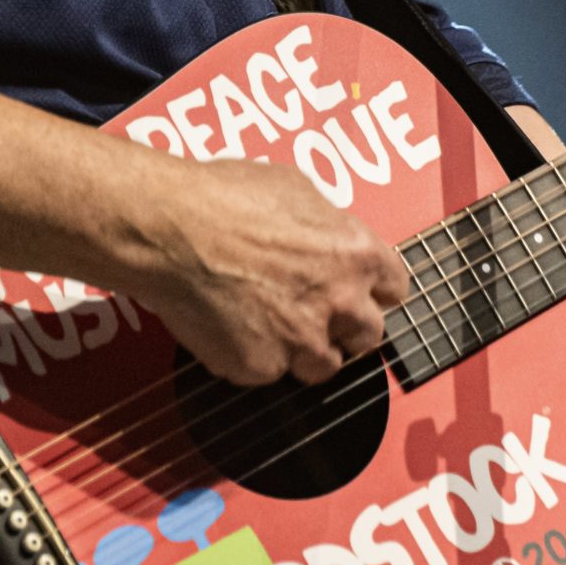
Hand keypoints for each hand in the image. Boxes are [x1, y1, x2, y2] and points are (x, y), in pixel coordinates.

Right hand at [131, 157, 410, 386]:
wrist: (170, 229)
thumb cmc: (224, 198)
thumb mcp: (297, 191)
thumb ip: (329, 226)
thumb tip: (331, 237)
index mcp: (357, 254)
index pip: (395, 289)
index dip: (374, 291)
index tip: (361, 293)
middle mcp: (340, 301)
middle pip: (369, 336)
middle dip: (345, 327)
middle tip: (316, 313)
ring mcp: (302, 340)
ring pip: (323, 365)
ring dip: (305, 351)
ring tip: (273, 325)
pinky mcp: (260, 368)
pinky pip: (268, 373)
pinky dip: (255, 358)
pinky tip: (233, 327)